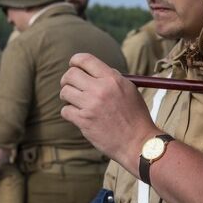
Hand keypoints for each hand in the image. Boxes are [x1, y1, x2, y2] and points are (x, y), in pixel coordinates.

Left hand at [60, 53, 158, 167]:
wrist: (138, 143)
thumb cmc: (135, 117)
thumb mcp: (129, 90)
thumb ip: (111, 78)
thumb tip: (92, 70)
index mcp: (112, 78)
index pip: (85, 59)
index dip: (75, 60)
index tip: (73, 65)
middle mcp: (100, 89)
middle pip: (70, 74)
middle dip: (67, 79)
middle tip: (70, 86)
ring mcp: (91, 105)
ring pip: (65, 92)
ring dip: (67, 97)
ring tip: (76, 102)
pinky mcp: (84, 121)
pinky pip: (65, 111)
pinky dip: (69, 113)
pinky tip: (79, 116)